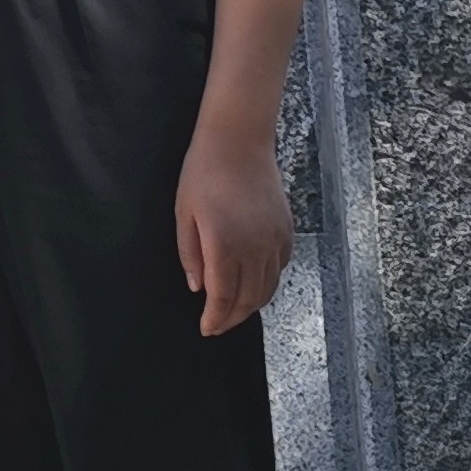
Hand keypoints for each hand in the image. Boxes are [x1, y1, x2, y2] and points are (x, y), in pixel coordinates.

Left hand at [174, 116, 292, 336]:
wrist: (238, 142)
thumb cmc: (203, 173)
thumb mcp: (184, 213)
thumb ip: (190, 254)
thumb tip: (197, 289)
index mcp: (225, 245)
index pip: (223, 297)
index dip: (215, 318)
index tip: (206, 329)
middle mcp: (255, 248)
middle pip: (249, 299)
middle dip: (233, 318)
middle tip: (218, 325)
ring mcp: (274, 240)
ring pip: (268, 287)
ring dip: (252, 304)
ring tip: (235, 311)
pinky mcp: (286, 230)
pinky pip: (280, 267)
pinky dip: (268, 282)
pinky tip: (254, 283)